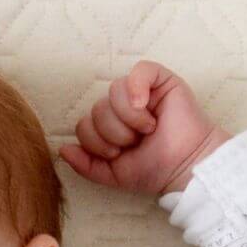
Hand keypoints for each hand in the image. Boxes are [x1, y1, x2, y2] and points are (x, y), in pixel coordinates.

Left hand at [58, 63, 229, 198]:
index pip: (84, 124)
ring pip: (114, 92)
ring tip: (148, 130)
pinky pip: (139, 71)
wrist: (184, 167)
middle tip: (137, 142)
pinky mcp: (160, 79)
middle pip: (97, 109)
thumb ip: (86, 165)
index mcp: (110, 126)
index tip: (120, 154)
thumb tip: (62, 150)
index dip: (97, 142)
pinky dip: (138, 89)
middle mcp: (123, 106)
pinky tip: (145, 107)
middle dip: (114, 133)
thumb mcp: (113, 175)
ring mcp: (141, 91)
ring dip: (128, 119)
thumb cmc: (154, 170)